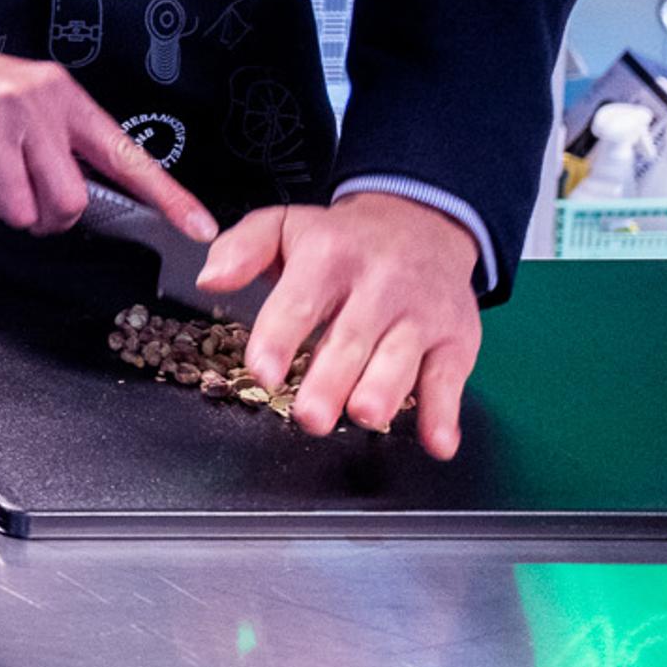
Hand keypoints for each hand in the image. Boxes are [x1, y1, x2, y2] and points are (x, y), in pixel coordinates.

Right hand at [0, 35, 215, 238]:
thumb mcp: (29, 93)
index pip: (125, 155)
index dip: (168, 197)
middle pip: (68, 201)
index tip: (200, 228)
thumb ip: (63, 136)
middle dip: (48, 215)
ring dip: (5, 210)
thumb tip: (95, 194)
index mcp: (62, 96)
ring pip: (21, 212)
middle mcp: (30, 109)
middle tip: (28, 197)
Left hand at [200, 194, 484, 457]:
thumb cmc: (341, 238)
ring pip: (401, 358)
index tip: (261, 372)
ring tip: (362, 416)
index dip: (278, 338)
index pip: (299, 301)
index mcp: (329, 256)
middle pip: (352, 338)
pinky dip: (445, 414)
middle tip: (309, 416)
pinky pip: (450, 379)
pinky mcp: (456, 339)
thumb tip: (209, 280)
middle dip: (330, 380)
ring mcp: (421, 314)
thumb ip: (241, 249)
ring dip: (383, 392)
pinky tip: (437, 443)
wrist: (423, 223)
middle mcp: (379, 284)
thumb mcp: (284, 225)